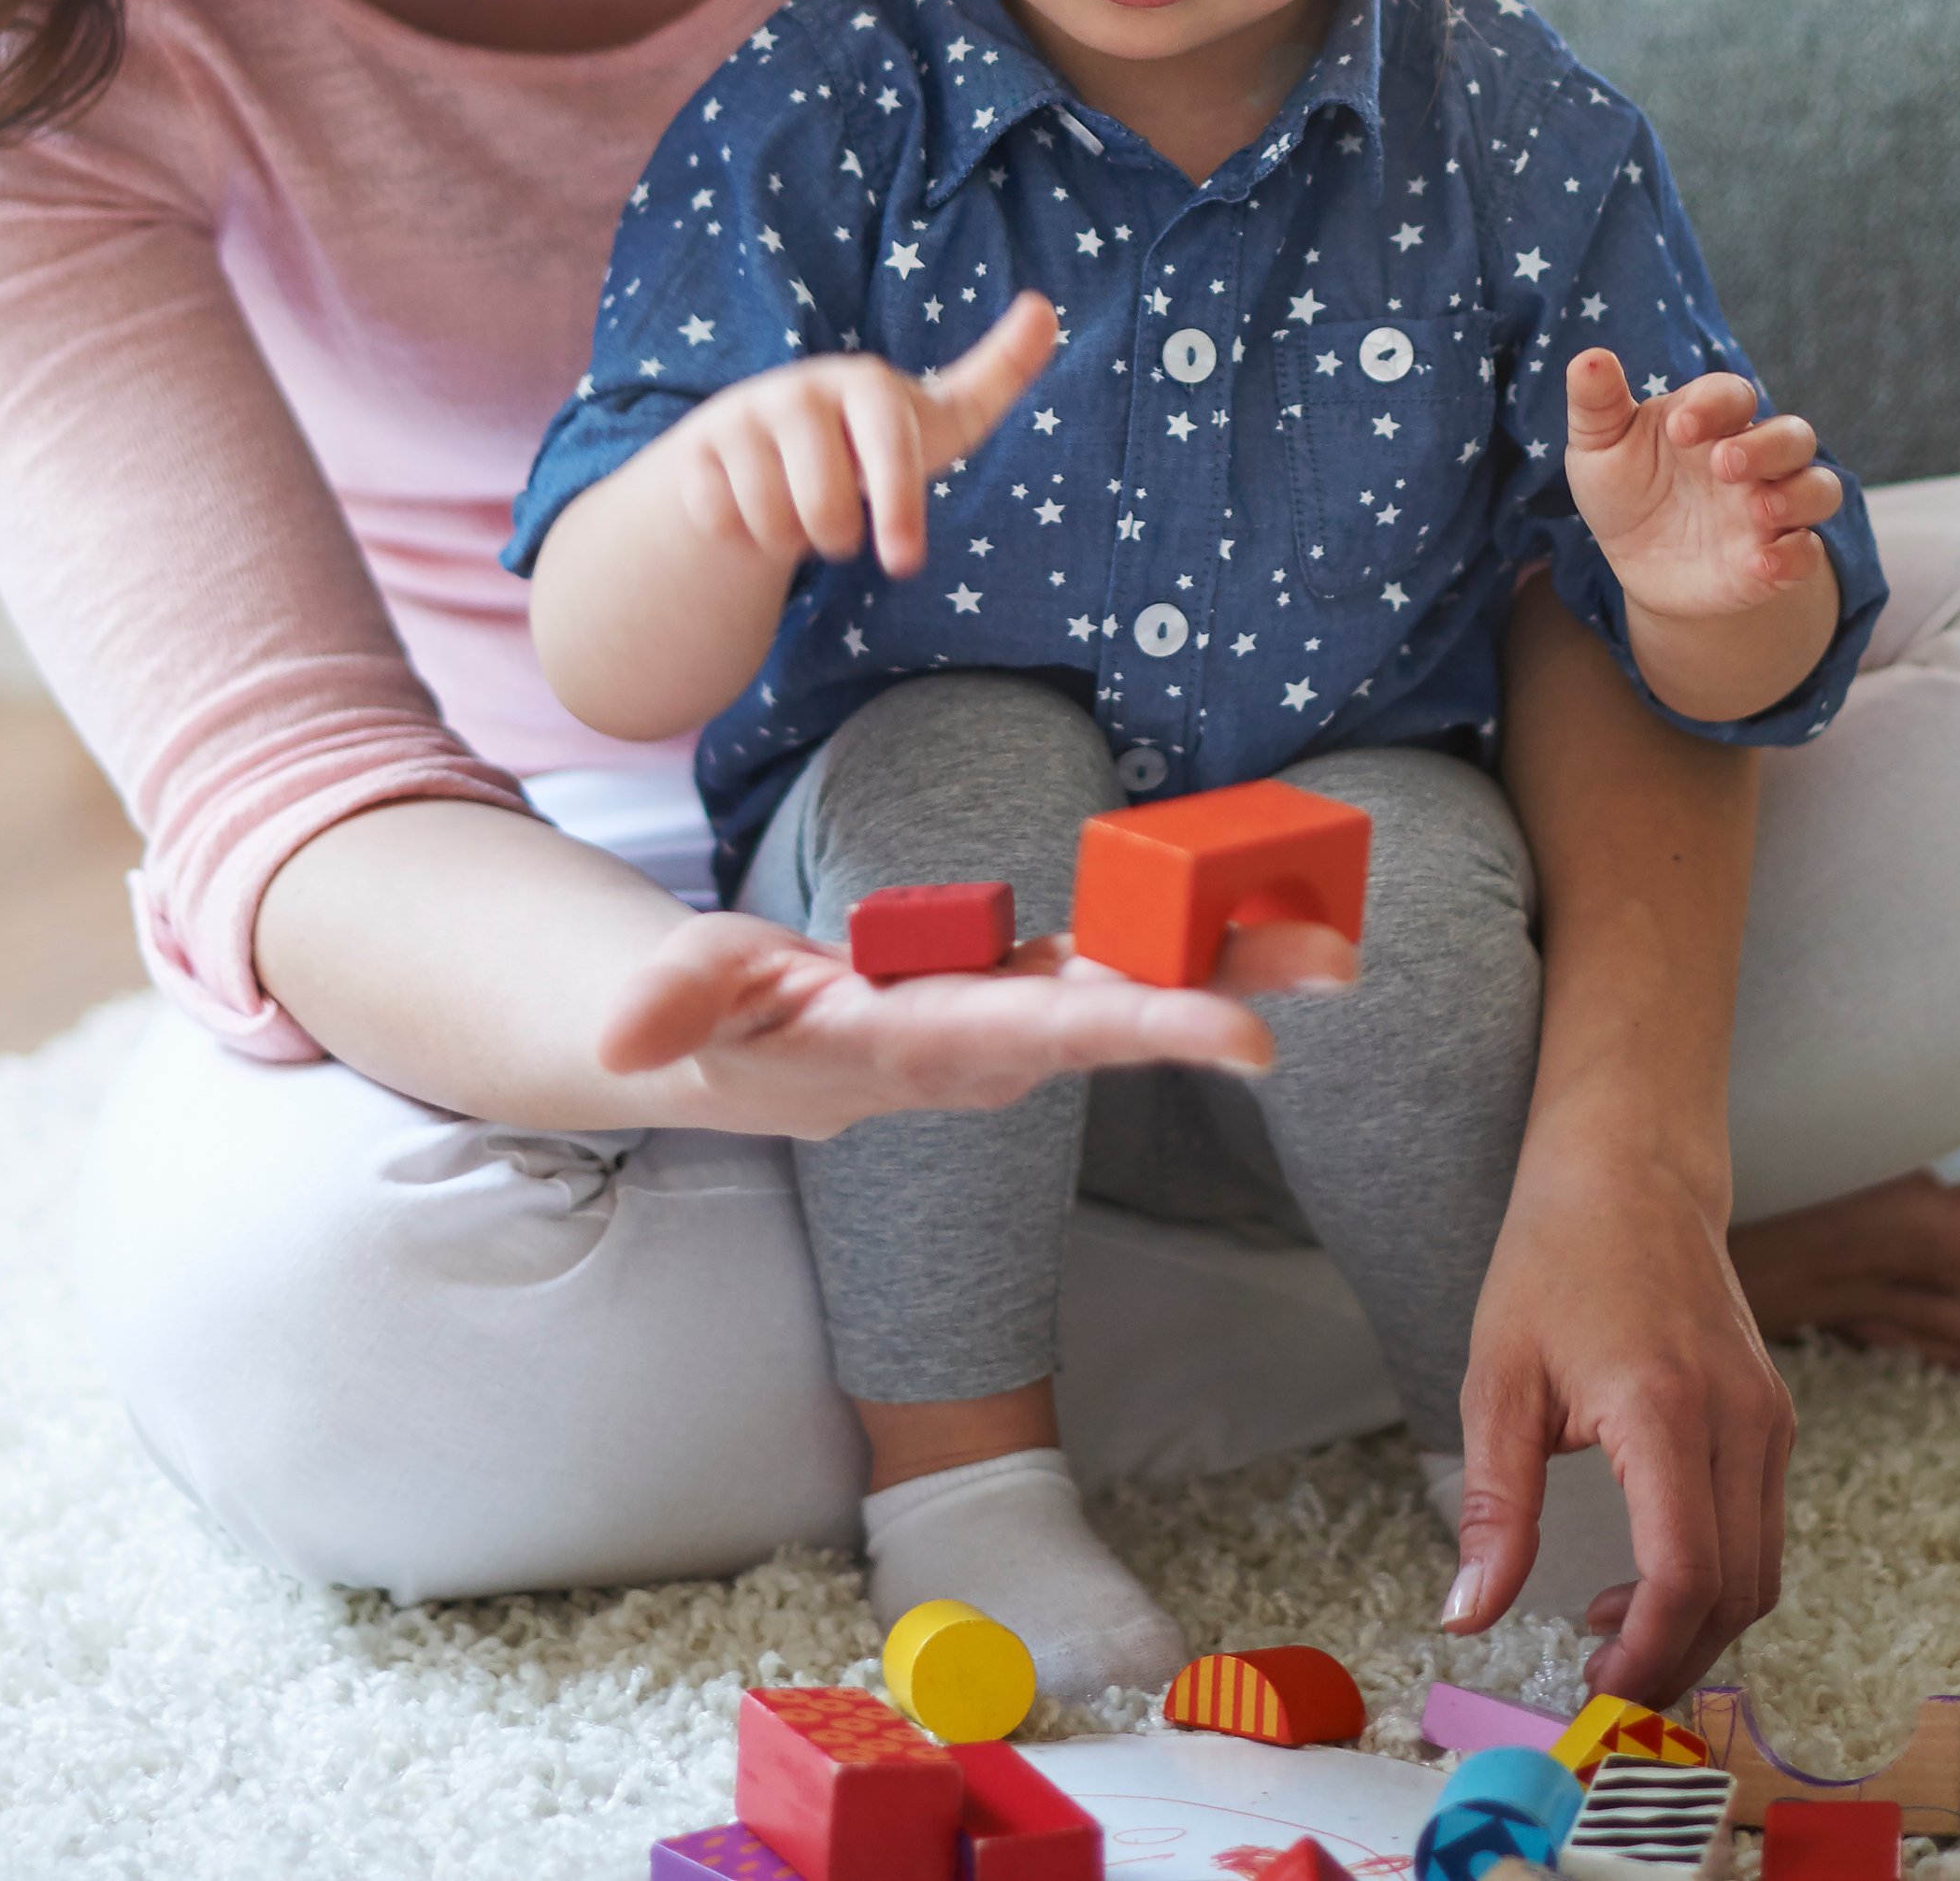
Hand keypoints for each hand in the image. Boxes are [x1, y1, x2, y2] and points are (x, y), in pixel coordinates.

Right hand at [592, 905, 1360, 1140]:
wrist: (739, 1058)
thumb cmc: (714, 1024)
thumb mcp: (678, 1001)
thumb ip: (669, 1003)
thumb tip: (624, 1037)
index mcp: (913, 1045)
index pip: (1036, 1034)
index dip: (1140, 1026)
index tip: (1243, 1037)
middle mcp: (985, 1046)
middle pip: (1116, 1017)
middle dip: (1223, 992)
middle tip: (1334, 963)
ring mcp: (1013, 1021)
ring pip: (1135, 988)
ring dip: (1233, 961)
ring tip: (1335, 931)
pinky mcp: (1025, 987)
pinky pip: (1121, 957)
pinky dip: (1195, 932)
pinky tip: (1268, 900)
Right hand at [661, 293, 1058, 578]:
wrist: (769, 447)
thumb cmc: (870, 439)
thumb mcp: (937, 416)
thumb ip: (998, 373)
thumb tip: (1046, 310)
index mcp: (863, 382)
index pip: (886, 446)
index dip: (898, 506)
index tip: (905, 565)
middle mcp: (797, 389)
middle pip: (821, 505)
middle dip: (836, 537)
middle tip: (840, 524)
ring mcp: (739, 416)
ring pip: (768, 519)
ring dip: (788, 539)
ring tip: (797, 510)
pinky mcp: (693, 449)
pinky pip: (719, 520)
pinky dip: (740, 534)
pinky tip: (752, 507)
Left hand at [1438, 1121, 1793, 1702]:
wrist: (1631, 1169)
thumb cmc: (1556, 1258)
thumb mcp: (1499, 1379)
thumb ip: (1496, 1509)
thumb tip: (1469, 1617)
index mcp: (1667, 1409)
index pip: (1685, 1574)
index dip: (1647, 1653)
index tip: (1595, 1690)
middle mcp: (1741, 1420)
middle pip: (1736, 1592)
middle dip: (1673, 1660)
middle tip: (1599, 1687)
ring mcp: (1770, 1419)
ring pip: (1761, 1571)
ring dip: (1697, 1626)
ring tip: (1609, 1635)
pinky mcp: (1775, 1418)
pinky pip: (1763, 1530)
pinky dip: (1716, 1579)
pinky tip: (1643, 1579)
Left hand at [1560, 357, 1842, 623]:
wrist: (1636, 564)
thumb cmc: (1625, 490)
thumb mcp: (1599, 448)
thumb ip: (1596, 403)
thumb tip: (1589, 358)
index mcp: (1711, 419)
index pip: (1732, 395)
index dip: (1714, 405)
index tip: (1679, 428)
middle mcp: (1753, 458)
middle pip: (1793, 437)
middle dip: (1768, 447)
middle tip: (1723, 464)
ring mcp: (1770, 508)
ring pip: (1819, 488)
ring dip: (1798, 496)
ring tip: (1759, 509)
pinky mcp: (1777, 557)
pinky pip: (1807, 552)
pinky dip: (1793, 556)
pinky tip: (1760, 564)